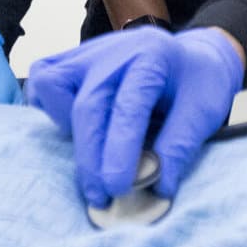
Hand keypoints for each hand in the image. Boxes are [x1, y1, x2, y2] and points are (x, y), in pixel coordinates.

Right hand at [26, 26, 242, 206]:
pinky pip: (42, 79)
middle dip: (90, 156)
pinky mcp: (71, 61)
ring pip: (50, 83)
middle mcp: (113, 51)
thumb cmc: (199, 83)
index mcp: (151, 57)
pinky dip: (49, 107)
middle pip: (87, 105)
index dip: (118, 150)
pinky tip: (72, 131)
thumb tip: (158, 187)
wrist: (191, 56)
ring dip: (62, 124)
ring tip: (88, 152)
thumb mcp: (205, 111)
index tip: (116, 188)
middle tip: (101, 195)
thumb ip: (180, 146)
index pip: (127, 107)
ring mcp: (87, 53)